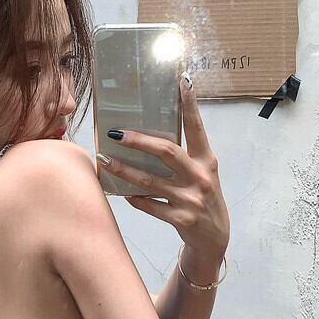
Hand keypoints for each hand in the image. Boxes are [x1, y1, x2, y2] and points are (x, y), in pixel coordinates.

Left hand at [101, 74, 229, 259]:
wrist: (214, 237)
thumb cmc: (202, 197)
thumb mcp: (201, 173)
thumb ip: (184, 155)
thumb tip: (149, 134)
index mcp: (206, 160)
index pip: (197, 127)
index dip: (190, 104)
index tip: (182, 81)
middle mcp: (200, 176)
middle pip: (166, 151)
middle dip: (138, 141)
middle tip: (115, 133)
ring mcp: (191, 199)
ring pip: (149, 181)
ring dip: (123, 170)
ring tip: (104, 160)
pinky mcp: (181, 218)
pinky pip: (148, 205)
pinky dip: (133, 198)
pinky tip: (120, 192)